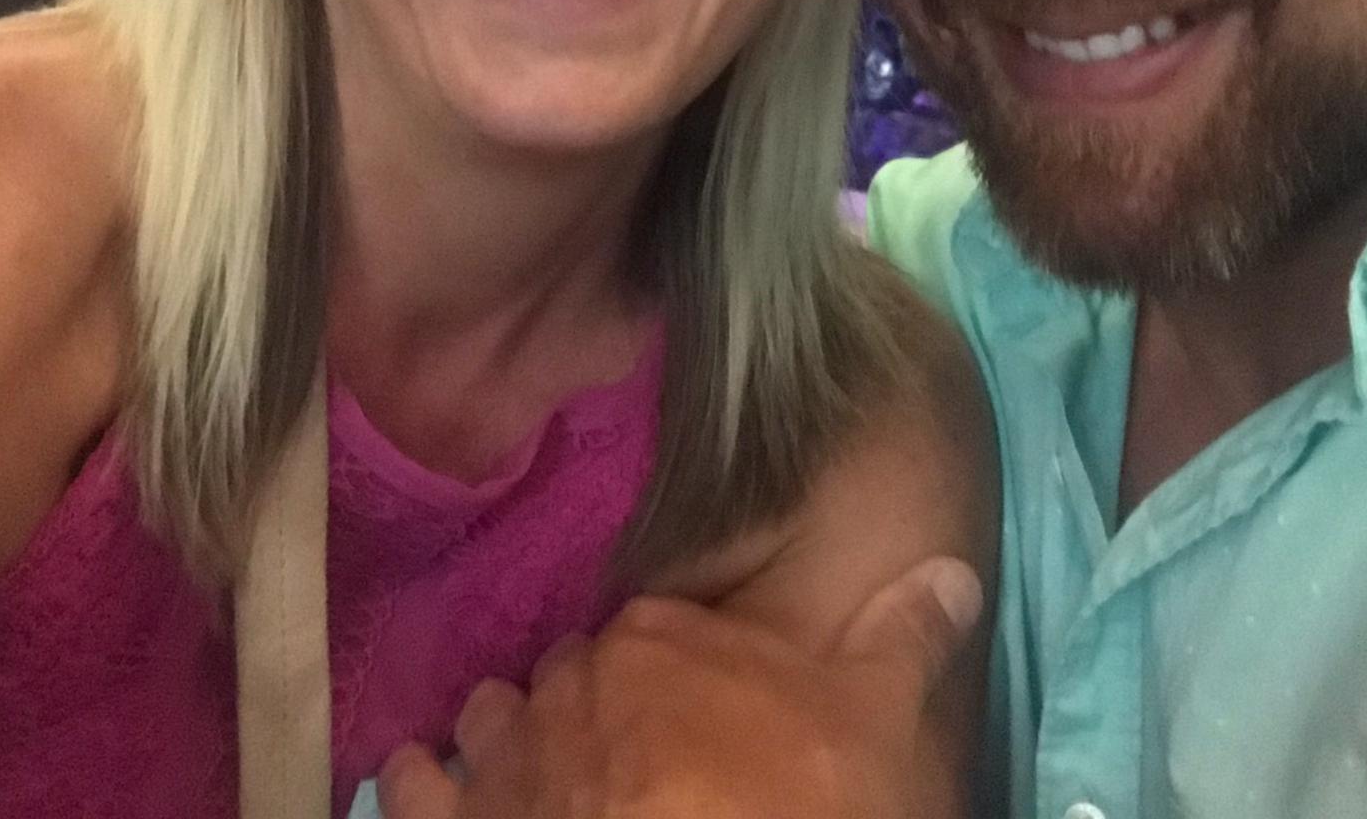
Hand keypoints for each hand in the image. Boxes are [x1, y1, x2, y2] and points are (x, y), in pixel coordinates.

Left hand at [377, 555, 981, 818]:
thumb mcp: (878, 726)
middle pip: (572, 675)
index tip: (682, 703)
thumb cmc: (788, 811)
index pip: (653, 631)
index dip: (668, 670)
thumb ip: (907, 639)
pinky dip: (416, 784)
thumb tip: (952, 571)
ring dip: (499, 737)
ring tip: (514, 761)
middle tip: (611, 747)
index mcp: (661, 640)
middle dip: (584, 704)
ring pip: (491, 722)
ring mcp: (507, 761)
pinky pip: (414, 793)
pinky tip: (416, 778)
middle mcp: (572, 682)